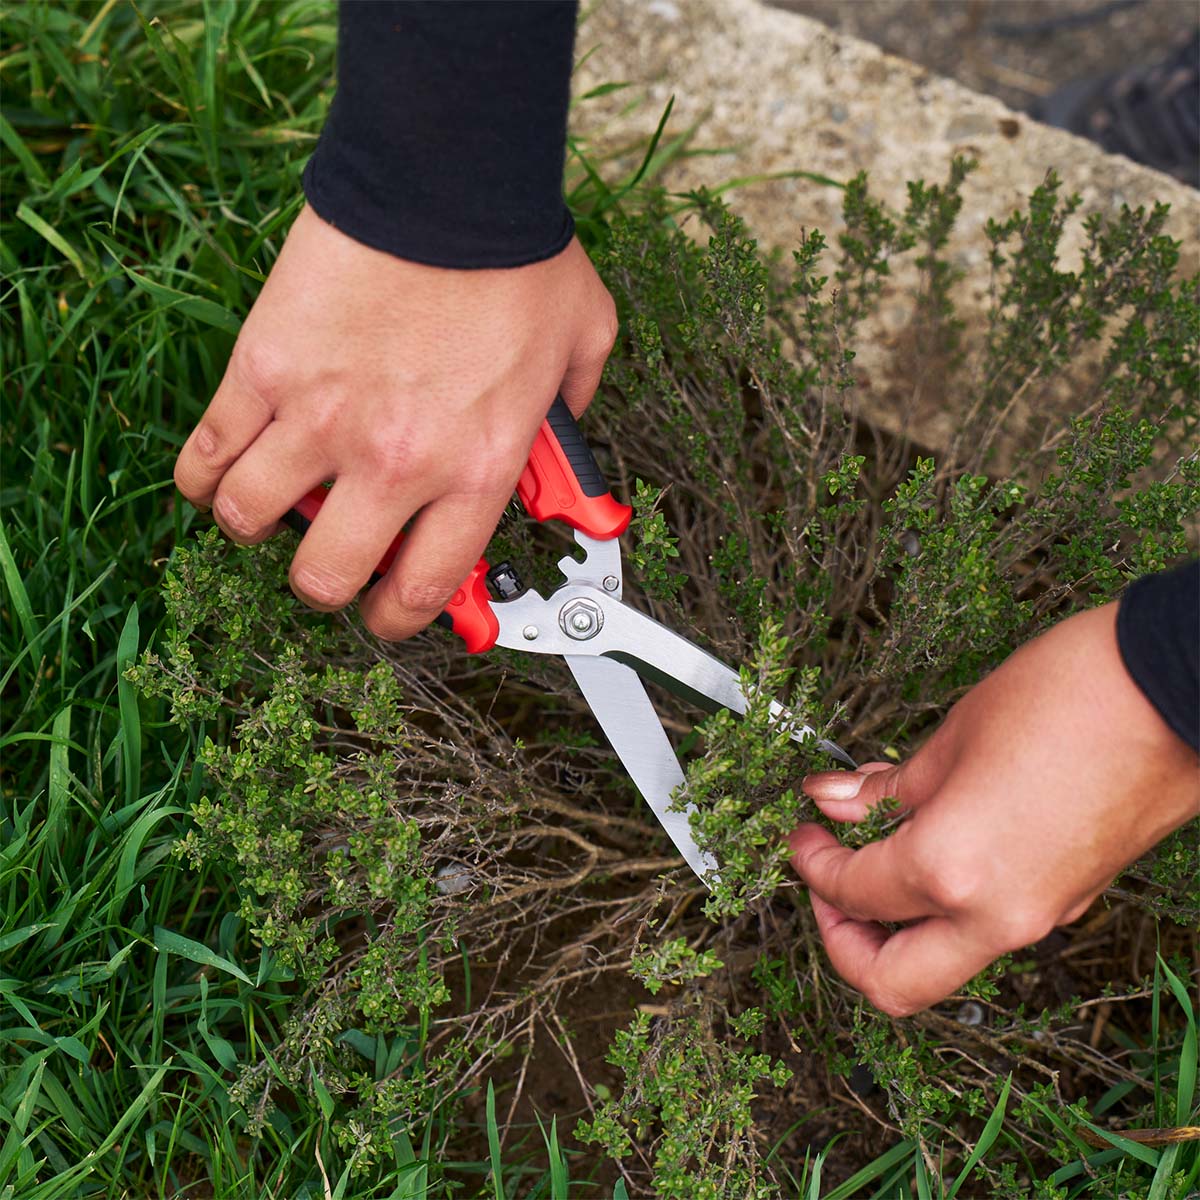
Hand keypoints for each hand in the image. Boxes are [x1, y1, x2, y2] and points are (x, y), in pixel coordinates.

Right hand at [174, 206, 616, 638]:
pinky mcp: (263, 371)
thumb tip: (564, 445)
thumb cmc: (519, 255)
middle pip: (326, 578)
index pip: (426, 587)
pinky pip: (203, 453)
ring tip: (269, 507)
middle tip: (331, 560)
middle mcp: (394, 463)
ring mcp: (319, 420)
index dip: (401, 618)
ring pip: (247, 521)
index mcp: (475, 469)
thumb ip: (574, 412)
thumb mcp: (584, 345)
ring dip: (255, 526)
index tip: (391, 613)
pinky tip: (216, 472)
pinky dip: (201, 476)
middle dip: (326, 585)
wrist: (448, 175)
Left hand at [789, 603, 1197, 1016]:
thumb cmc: (1069, 696)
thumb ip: (886, 788)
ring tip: (875, 853)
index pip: (853, 895)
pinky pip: (987, 927)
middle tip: (825, 882)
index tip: (802, 835)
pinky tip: (933, 842)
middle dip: (842, 942)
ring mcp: (1042, 915)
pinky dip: (945, 903)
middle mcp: (998, 915)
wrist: (1178, 688)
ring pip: (945, 960)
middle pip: (895, 983)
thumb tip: (830, 801)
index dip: (811, 865)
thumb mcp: (954, 737)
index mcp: (954, 871)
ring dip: (895, 927)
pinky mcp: (1070, 898)